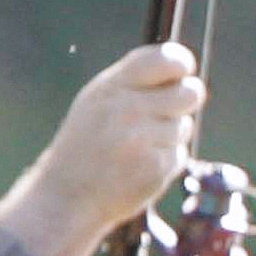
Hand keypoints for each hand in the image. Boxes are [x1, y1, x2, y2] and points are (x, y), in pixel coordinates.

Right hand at [43, 42, 201, 227]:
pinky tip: (138, 166)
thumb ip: (135, 81)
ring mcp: (143, 140)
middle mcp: (127, 110)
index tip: (184, 70)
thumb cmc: (87, 143)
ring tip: (137, 146)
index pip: (165, 60)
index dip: (182, 63)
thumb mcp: (98, 101)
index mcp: (111, 87)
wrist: (67, 195)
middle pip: (189, 92)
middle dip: (186, 100)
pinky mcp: (156, 168)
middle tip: (167, 110)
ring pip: (184, 126)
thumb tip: (184, 65)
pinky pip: (179, 154)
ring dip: (169, 135)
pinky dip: (165, 160)